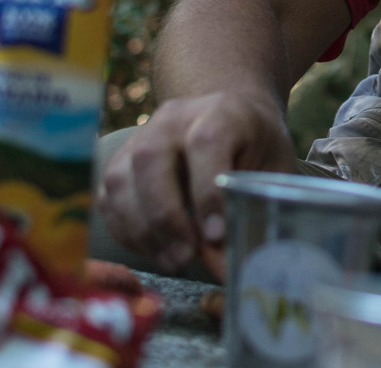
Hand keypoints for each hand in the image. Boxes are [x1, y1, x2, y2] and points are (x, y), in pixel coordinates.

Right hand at [96, 92, 297, 274]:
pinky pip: (109, 197)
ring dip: (142, 229)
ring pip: (121, 179)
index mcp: (221, 112)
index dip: (207, 192)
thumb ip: (252, 211)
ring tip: (173, 261)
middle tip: (187, 257)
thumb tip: (228, 268)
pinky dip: (126, 231)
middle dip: (166, 216)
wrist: (231, 117)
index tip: (217, 235)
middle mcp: (174, 118)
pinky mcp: (120, 159)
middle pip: (151, 159)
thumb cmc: (257, 148)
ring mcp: (141, 136)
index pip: (206, 144)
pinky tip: (154, 251)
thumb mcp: (271, 170)